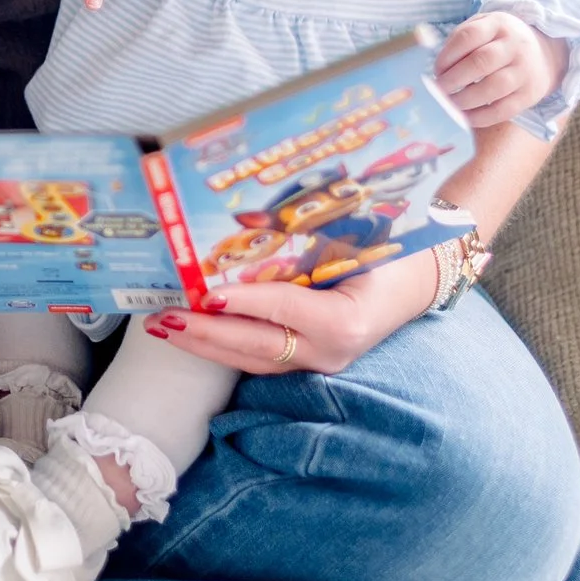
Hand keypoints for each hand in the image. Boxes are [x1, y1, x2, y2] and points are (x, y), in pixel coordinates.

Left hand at [148, 251, 440, 374]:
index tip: (207, 294)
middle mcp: (331, 352)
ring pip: (251, 359)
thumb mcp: (356, 240)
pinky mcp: (307, 363)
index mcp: (347, 320)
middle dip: (206, 332)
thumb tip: (249, 217)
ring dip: (205, 343)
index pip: (285, 310)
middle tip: (163, 317)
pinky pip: (259, 359)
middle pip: (258, 345)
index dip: (245, 302)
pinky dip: (223, 346)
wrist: (416, 283)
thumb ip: (308, 237)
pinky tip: (193, 332)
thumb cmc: (388, 254)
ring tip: (164, 327)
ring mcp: (319, 363)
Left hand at [435, 11, 567, 129]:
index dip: (447, 55)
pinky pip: (505, 109)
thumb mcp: (483, 28)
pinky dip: (481, 117)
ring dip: (465, 99)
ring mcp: (525, 70)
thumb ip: (459, 40)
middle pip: (481, 62)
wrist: (543, 54)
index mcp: (499, 24)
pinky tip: (465, 117)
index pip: (468, 36)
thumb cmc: (499, 42)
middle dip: (454, 79)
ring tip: (449, 103)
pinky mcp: (530, 94)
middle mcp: (516, 45)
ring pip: (494, 87)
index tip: (435, 70)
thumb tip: (436, 68)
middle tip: (438, 89)